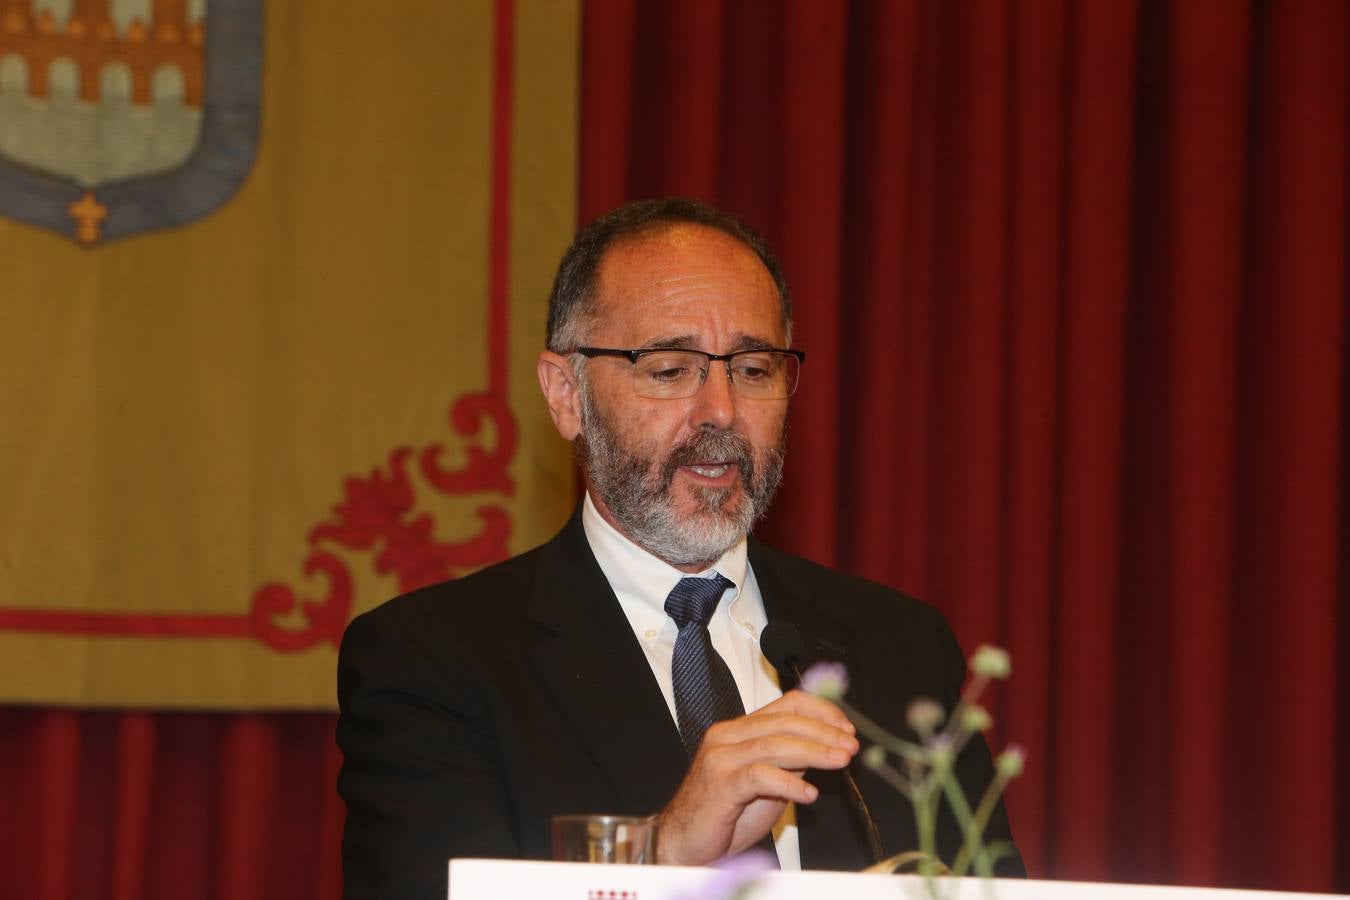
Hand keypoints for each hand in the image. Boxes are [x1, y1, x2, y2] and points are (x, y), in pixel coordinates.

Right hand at [653, 690, 858, 865]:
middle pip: (784, 721)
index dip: (821, 711)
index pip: (786, 704)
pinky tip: (808, 795)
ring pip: (775, 744)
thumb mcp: (765, 781)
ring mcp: (721, 758)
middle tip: (849, 746)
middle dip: (824, 732)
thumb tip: (825, 746)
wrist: (685, 842)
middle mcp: (727, 736)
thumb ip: (788, 761)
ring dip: (815, 752)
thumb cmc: (723, 814)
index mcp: (738, 729)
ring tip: (839, 762)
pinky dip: (789, 783)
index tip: (845, 728)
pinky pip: (760, 776)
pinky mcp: (720, 784)